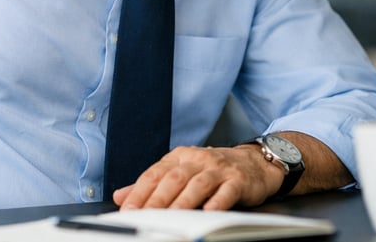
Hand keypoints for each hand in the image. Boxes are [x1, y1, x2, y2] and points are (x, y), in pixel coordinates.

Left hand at [111, 145, 282, 210]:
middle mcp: (197, 160)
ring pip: (197, 185)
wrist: (253, 162)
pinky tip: (208, 212)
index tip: (128, 209)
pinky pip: (226, 191)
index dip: (139, 192)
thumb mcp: (181, 171)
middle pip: (174, 179)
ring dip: (183, 203)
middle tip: (145, 216)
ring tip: (172, 218)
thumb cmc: (213, 170)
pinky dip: (217, 202)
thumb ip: (152, 184)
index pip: (155, 174)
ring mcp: (218, 169)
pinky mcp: (238, 180)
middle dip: (157, 199)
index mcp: (179, 157)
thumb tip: (121, 196)